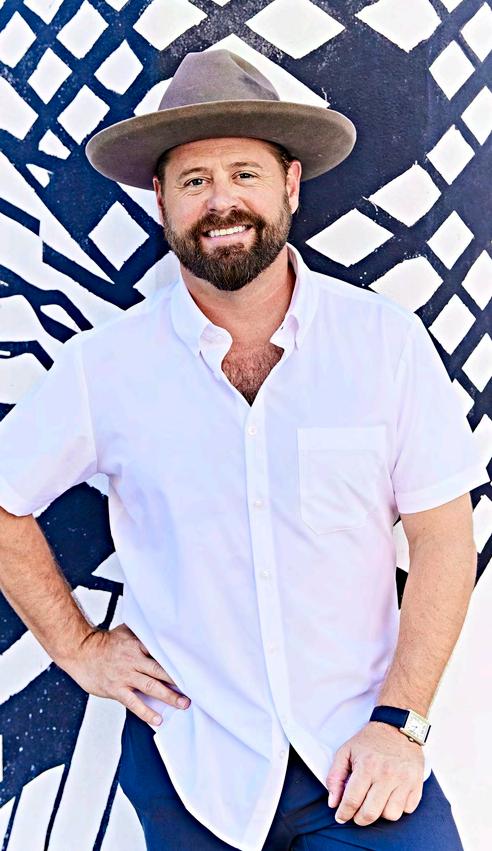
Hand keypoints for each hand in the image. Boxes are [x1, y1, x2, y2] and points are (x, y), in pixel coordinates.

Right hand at [60, 624, 190, 725]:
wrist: (81, 652)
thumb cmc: (105, 642)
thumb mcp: (126, 631)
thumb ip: (143, 633)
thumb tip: (163, 630)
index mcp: (137, 645)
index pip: (161, 653)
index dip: (176, 660)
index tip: (192, 667)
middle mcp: (133, 660)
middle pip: (160, 671)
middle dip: (178, 681)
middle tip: (194, 689)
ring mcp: (125, 676)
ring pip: (151, 687)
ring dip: (168, 696)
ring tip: (183, 704)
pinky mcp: (116, 689)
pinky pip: (134, 703)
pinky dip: (146, 712)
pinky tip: (158, 720)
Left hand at [325, 721, 424, 825]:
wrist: (397, 726)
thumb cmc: (369, 741)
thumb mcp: (346, 751)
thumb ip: (335, 776)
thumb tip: (333, 803)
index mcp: (366, 766)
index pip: (352, 801)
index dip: (343, 814)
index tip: (340, 817)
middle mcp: (386, 774)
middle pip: (371, 813)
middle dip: (359, 819)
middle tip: (356, 814)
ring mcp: (404, 779)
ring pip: (391, 815)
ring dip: (381, 813)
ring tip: (375, 802)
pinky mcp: (417, 782)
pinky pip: (408, 809)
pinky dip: (398, 807)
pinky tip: (391, 796)